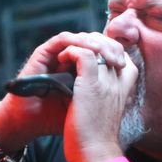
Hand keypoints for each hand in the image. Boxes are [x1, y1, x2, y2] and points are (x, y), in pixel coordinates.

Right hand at [0, 32, 128, 148]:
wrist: (33, 123)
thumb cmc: (59, 118)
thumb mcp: (88, 106)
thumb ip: (105, 94)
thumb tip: (128, 87)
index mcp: (83, 70)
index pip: (104, 51)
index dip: (116, 53)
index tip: (124, 65)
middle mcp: (71, 60)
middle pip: (95, 41)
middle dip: (109, 46)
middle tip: (117, 58)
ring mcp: (58, 55)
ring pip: (81, 38)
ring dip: (95, 43)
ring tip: (104, 55)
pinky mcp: (44, 53)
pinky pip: (63, 39)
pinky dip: (75, 43)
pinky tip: (85, 51)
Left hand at [60, 45, 138, 161]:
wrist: (94, 155)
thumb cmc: (96, 140)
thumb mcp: (106, 114)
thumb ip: (104, 98)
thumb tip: (90, 90)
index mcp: (125, 89)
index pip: (122, 57)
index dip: (107, 51)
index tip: (91, 57)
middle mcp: (119, 82)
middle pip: (111, 47)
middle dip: (93, 43)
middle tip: (75, 51)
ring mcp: (107, 81)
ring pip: (99, 45)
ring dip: (80, 45)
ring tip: (67, 54)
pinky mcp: (91, 84)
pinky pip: (84, 53)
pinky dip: (71, 51)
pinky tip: (63, 59)